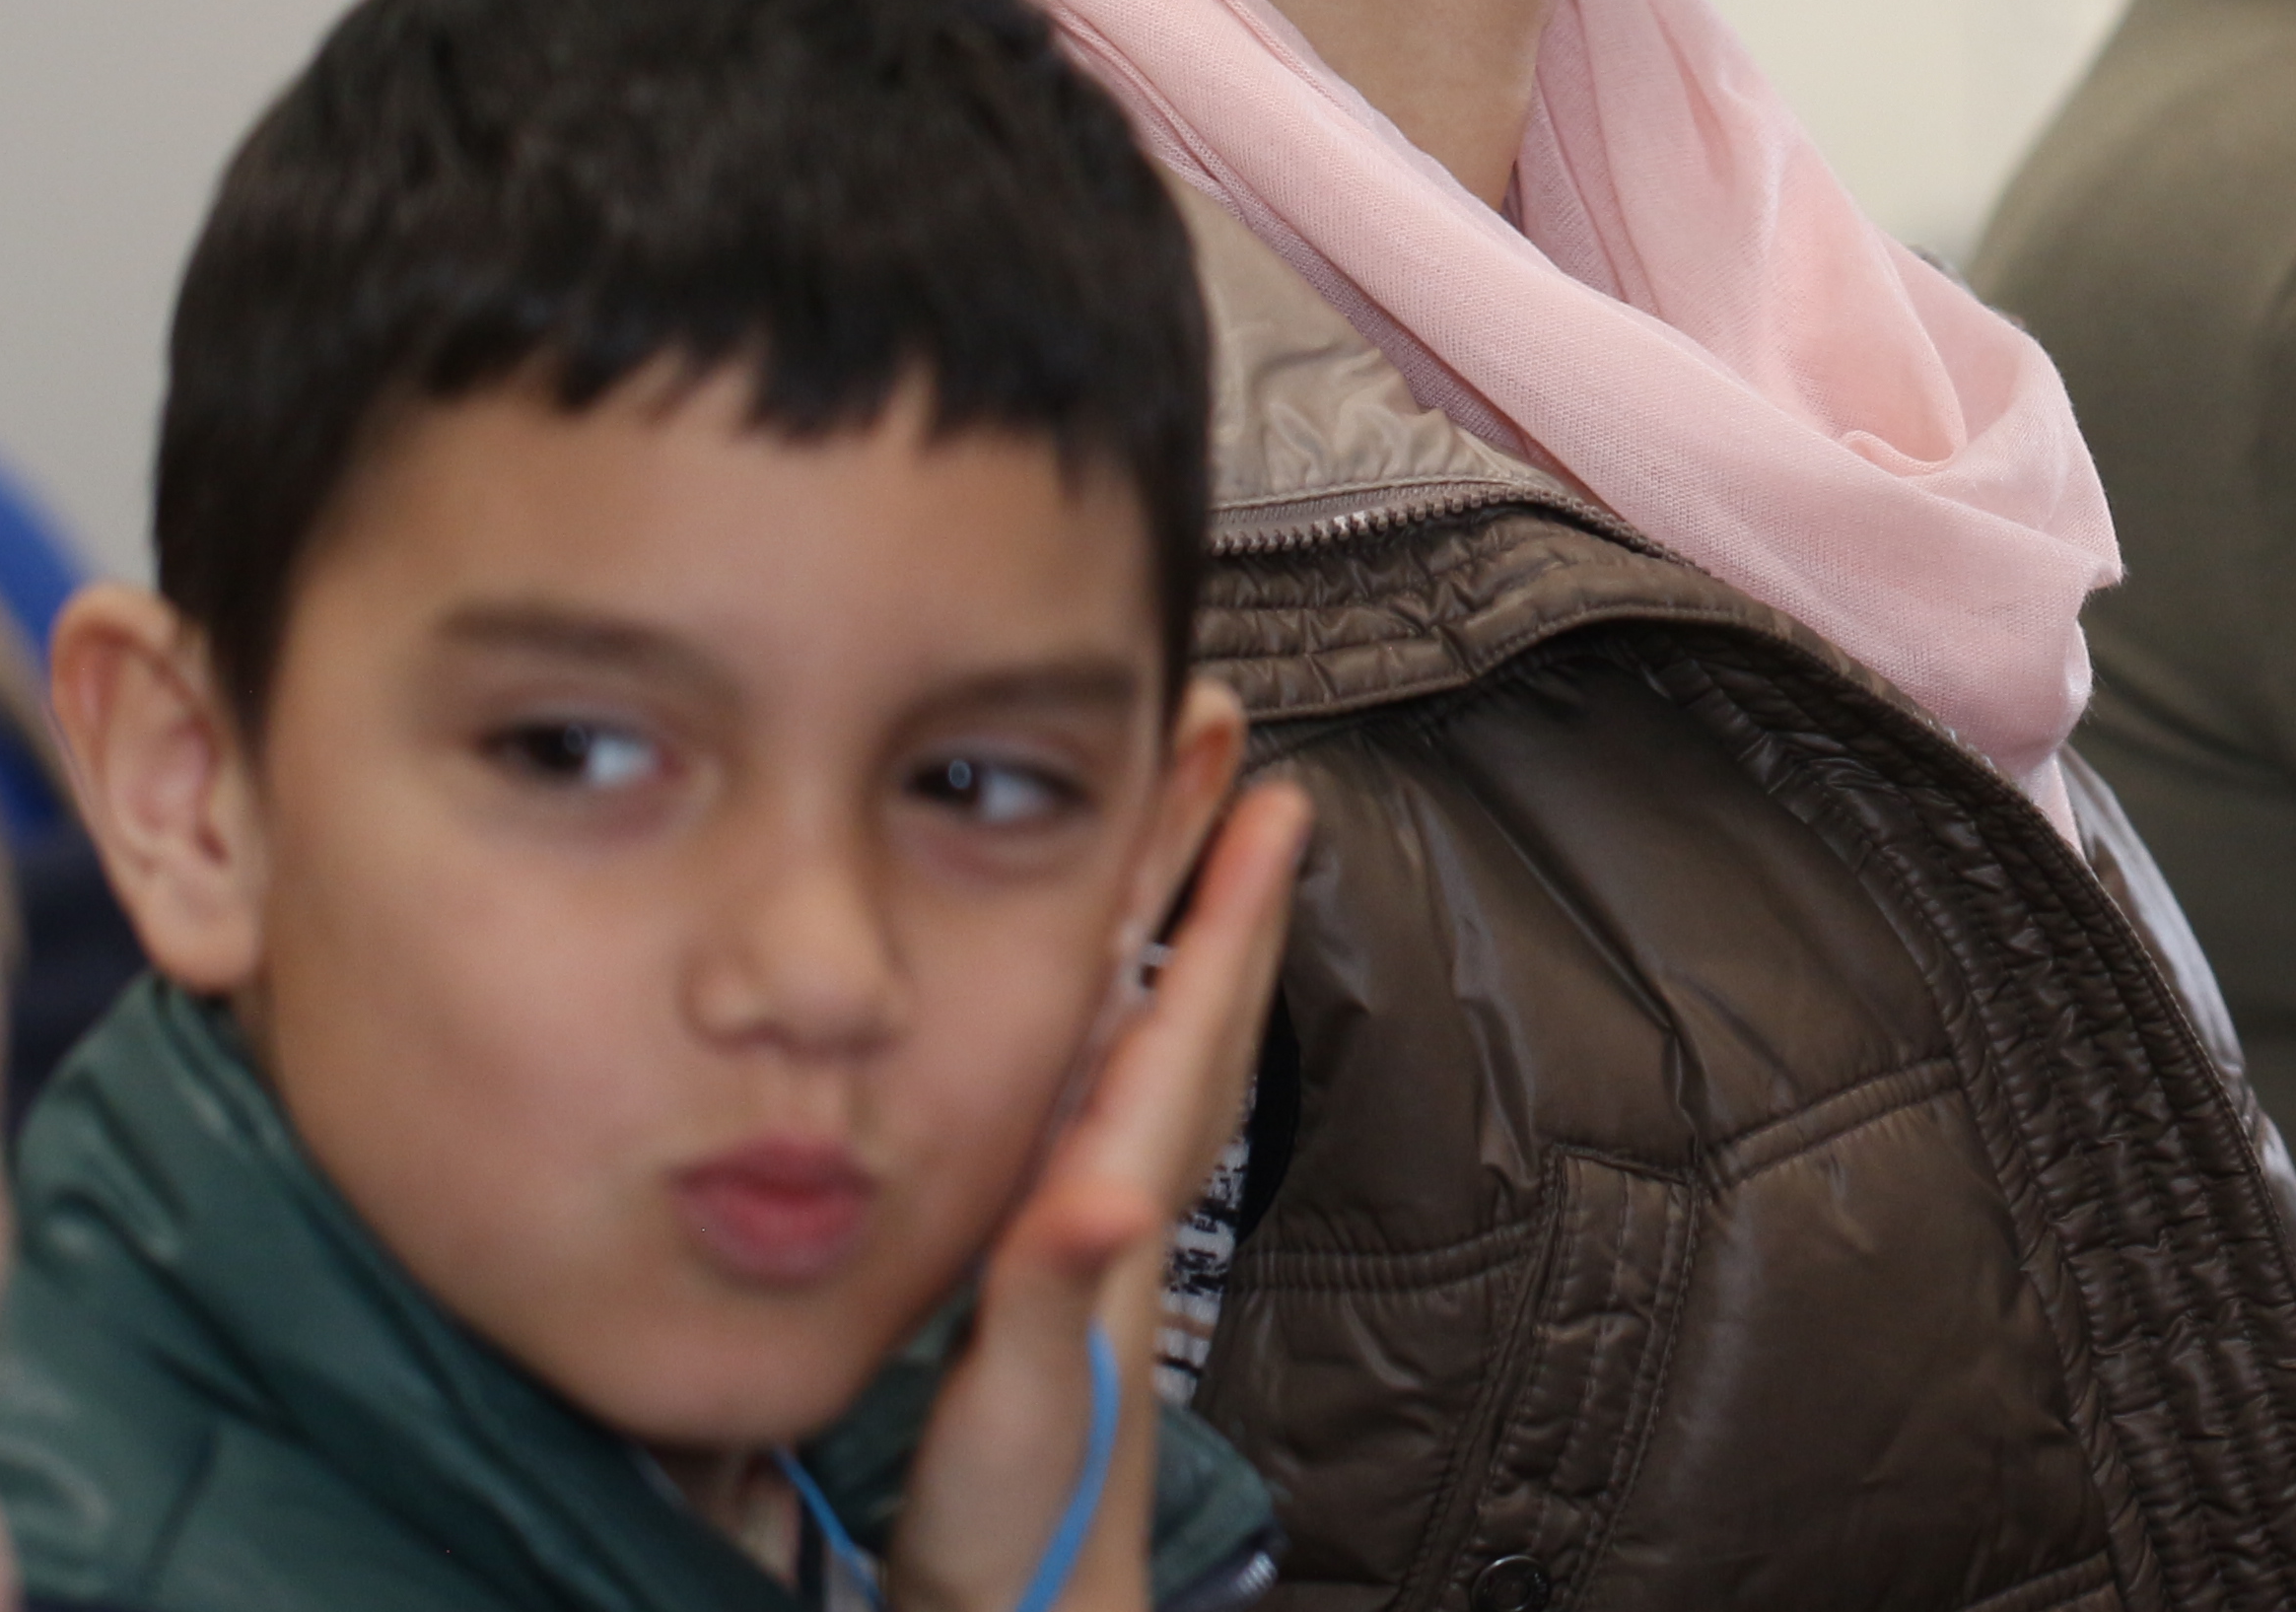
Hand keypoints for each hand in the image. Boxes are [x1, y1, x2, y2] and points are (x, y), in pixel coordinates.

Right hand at [886, 776, 1309, 1611]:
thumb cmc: (1023, 1519)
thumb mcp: (1022, 1399)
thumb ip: (1053, 1294)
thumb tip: (1101, 1199)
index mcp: (1112, 1204)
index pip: (1182, 1031)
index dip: (1225, 914)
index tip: (1274, 801)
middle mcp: (1121, 1199)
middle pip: (1191, 1015)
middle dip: (1223, 891)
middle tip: (1252, 776)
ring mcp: (1097, 1231)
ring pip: (1161, 1052)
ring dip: (1190, 947)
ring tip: (1208, 857)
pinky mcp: (1058, 1266)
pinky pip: (1110, 1108)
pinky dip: (1122, 1035)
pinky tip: (1107, 1020)